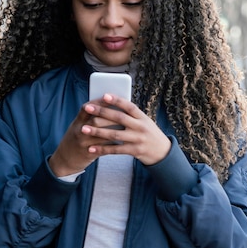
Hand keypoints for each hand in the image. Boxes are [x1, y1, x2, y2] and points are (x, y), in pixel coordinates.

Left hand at [49, 94, 170, 176]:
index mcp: (143, 117)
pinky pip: (115, 150)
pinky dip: (102, 149)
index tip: (104, 95)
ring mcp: (138, 139)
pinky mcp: (134, 151)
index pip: (129, 106)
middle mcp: (141, 127)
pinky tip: (91, 149)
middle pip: (119, 118)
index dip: (117, 100)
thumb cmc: (148, 134)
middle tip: (87, 108)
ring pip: (115, 134)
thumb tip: (111, 104)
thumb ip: (131, 115)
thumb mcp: (144, 121)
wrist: (162, 152)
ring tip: (84, 129)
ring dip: (98, 132)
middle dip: (102, 112)